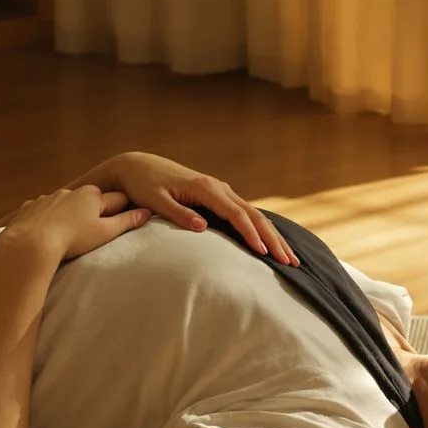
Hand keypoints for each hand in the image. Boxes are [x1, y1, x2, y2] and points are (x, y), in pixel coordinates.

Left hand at [0, 186, 150, 263]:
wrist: (31, 243)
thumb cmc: (72, 239)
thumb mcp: (105, 232)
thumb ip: (127, 222)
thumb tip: (146, 213)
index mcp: (92, 196)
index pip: (117, 199)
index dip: (123, 211)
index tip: (124, 221)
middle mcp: (71, 192)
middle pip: (89, 200)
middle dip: (94, 212)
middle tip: (94, 231)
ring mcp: (48, 198)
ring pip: (65, 204)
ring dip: (69, 215)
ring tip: (68, 235)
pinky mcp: (30, 207)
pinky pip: (42, 211)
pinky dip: (46, 219)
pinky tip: (45, 233)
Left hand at [89, 152, 296, 265]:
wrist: (137, 166)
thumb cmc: (143, 184)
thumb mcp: (156, 200)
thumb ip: (179, 214)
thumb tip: (202, 228)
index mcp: (206, 188)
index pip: (236, 215)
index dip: (251, 235)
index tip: (264, 254)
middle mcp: (218, 187)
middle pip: (254, 215)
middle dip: (274, 239)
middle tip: (290, 262)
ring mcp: (221, 191)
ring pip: (255, 215)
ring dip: (273, 236)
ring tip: (290, 257)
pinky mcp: (218, 196)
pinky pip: (246, 213)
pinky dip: (262, 229)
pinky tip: (273, 241)